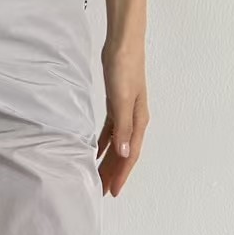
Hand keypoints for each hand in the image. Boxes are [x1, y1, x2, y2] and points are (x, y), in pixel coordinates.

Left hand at [97, 39, 148, 196]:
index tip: (113, 192)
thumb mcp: (122, 99)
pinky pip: (111, 131)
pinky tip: (95, 151)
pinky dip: (103, 143)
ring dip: (109, 160)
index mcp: (138, 121)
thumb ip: (123, 127)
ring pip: (118, 144)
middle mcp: (134, 119)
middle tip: (102, 191)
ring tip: (99, 176)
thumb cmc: (125, 67)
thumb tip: (126, 154)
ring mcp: (126, 112)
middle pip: (124, 153)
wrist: (124, 43)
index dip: (122, 174)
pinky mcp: (117, 103)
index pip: (130, 155)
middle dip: (114, 173)